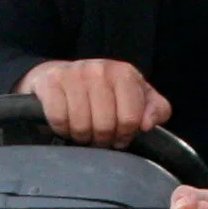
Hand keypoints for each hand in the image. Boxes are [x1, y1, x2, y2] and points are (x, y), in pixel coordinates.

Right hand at [19, 59, 171, 147]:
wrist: (63, 74)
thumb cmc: (105, 92)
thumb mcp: (138, 97)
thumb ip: (156, 110)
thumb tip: (147, 124)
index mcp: (125, 73)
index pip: (131, 119)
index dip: (125, 136)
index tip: (119, 137)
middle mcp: (100, 69)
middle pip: (105, 125)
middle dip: (102, 139)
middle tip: (98, 137)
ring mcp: (74, 73)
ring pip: (81, 125)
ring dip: (81, 136)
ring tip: (83, 131)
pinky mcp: (51, 81)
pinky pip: (58, 118)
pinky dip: (61, 128)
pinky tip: (66, 124)